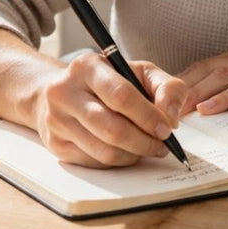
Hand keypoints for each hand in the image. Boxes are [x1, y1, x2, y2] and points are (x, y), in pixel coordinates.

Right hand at [32, 53, 188, 168]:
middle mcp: (65, 91)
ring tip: (147, 147)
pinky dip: (118, 161)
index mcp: (87, 66)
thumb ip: (167, 88)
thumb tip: (171, 118)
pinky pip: (96, 162)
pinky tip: (125, 149)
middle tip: (162, 145)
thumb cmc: (110, 82)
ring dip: (134, 155)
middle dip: (145, 142)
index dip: (148, 116)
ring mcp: (57, 119)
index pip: (121, 95)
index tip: (167, 129)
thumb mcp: (141, 72)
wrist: (64, 92)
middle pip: (113, 129)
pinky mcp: (56, 144)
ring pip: (105, 151)